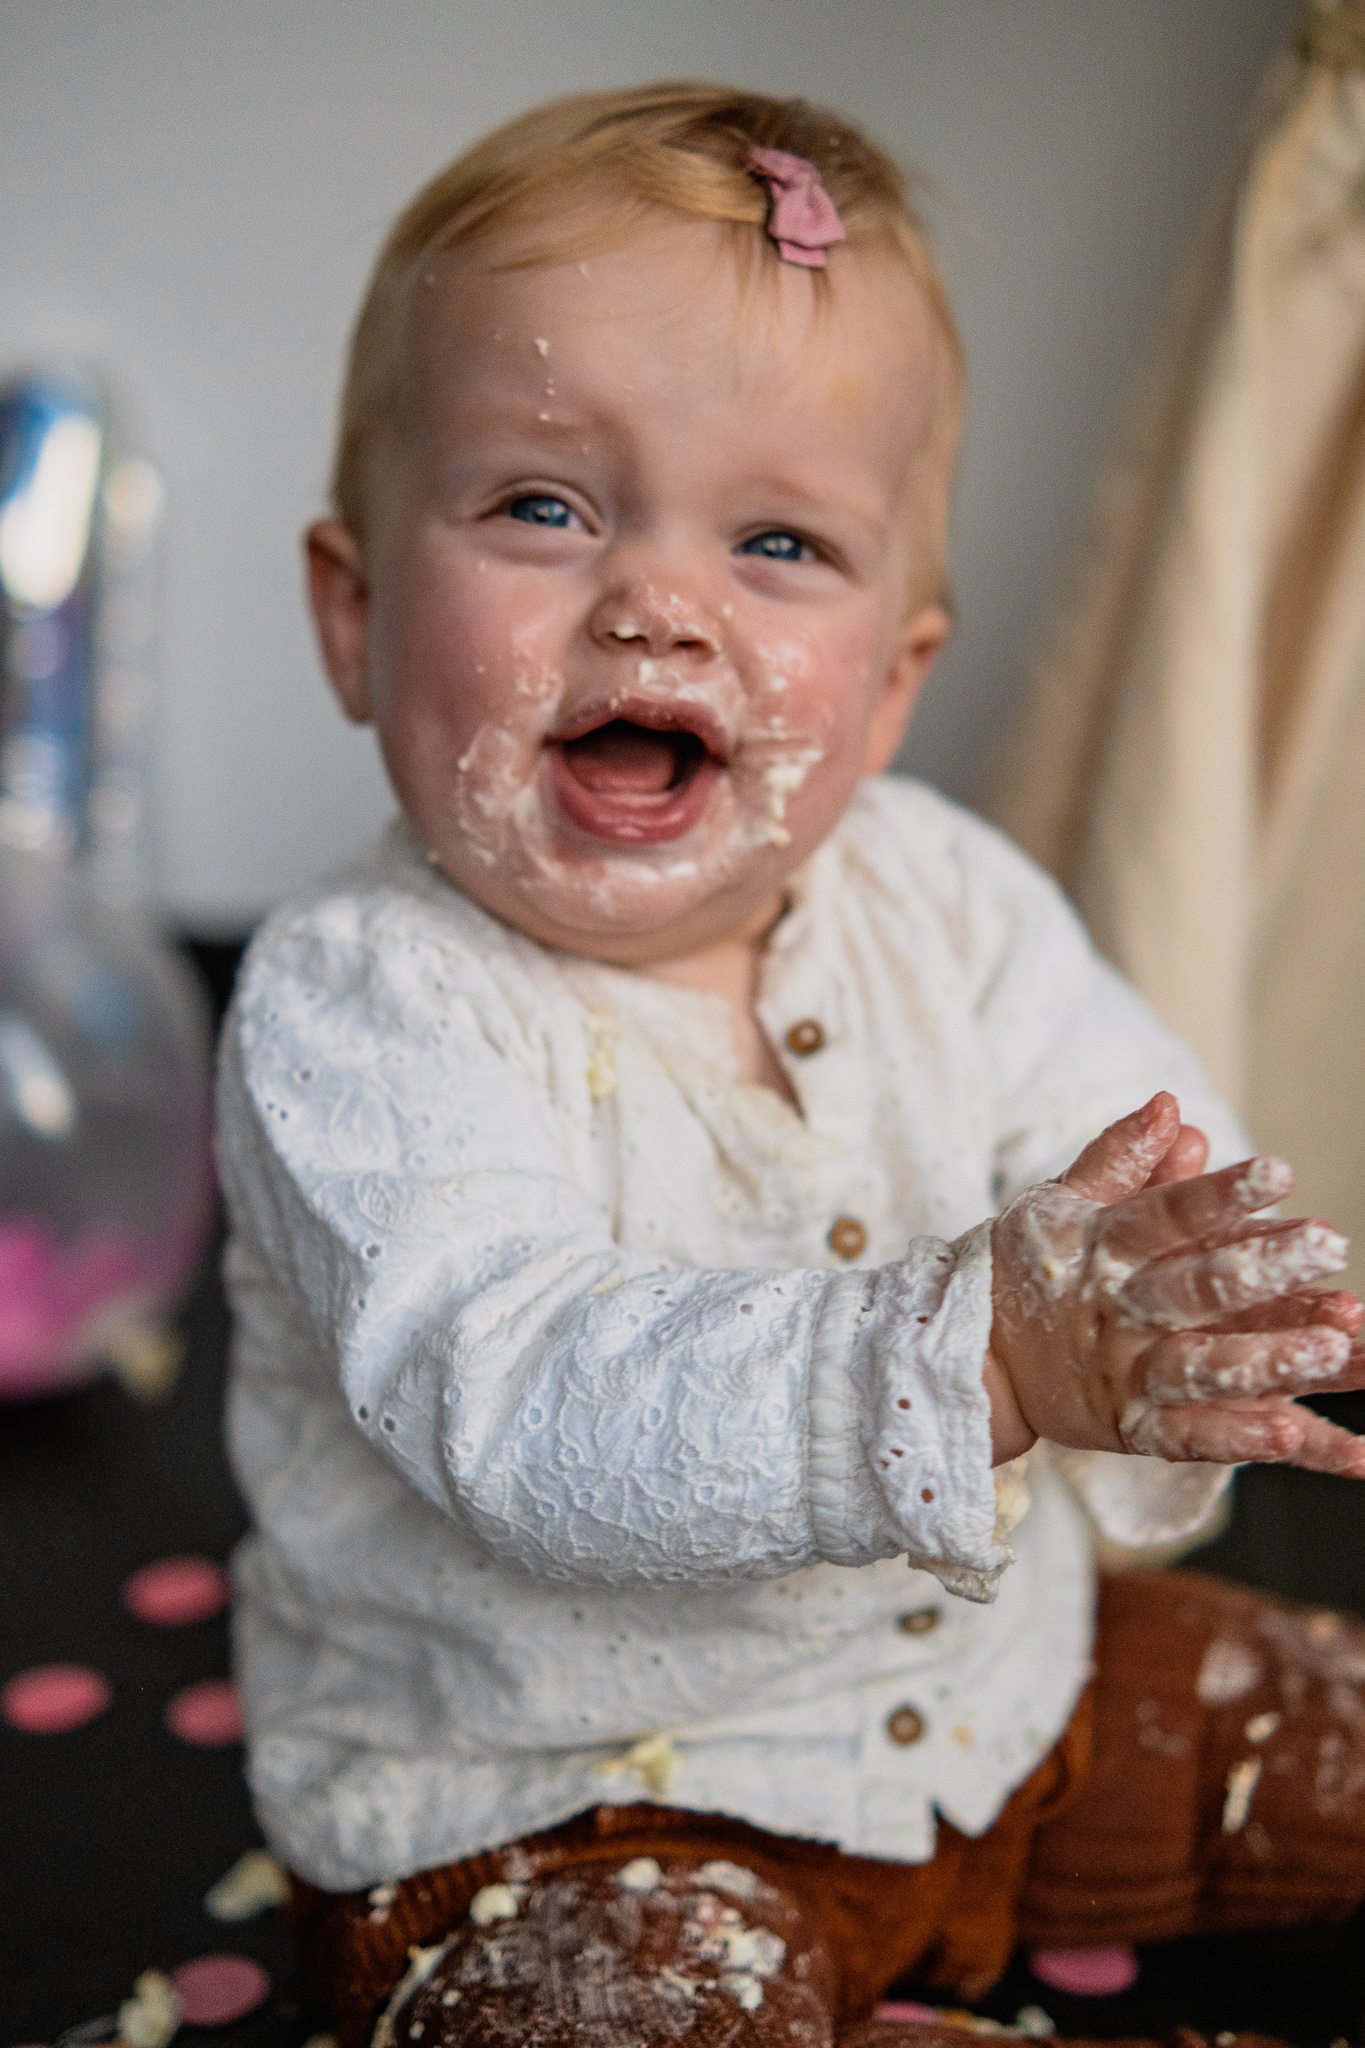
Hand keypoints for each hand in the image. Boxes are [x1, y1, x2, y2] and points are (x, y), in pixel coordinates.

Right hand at [985, 1092, 1364, 1473]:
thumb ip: (1121, 1160)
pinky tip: (1294, 1431)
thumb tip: (1172, 1107)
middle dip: (1262, 1270)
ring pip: (1201, 1369)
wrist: (974, 1359)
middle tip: (1330, 1246)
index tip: (1281, 1170)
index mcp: (1102, 1248)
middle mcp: (1117, 1312)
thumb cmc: (1030, 1272)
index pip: (1163, 1214)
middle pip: (1193, 1289)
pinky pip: (1190, 1436)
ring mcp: (1126, 1373)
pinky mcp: (1133, 1427)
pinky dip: (1239, 1438)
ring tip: (1336, 1349)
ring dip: (1268, 1361)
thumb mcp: (1060, 1207)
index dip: (1219, 1194)